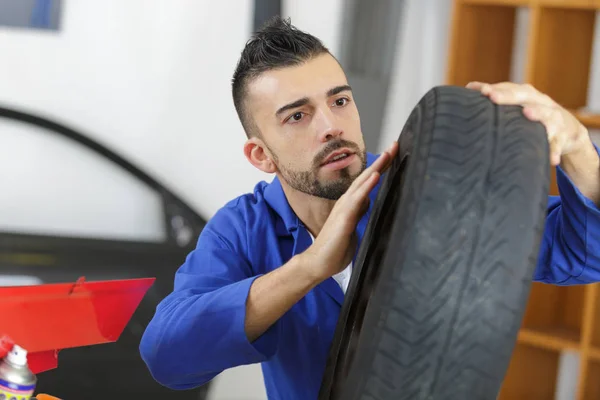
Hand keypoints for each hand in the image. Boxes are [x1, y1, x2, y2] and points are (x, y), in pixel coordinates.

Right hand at [302, 141, 398, 280]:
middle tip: (395, 145)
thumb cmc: (334, 248)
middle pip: (366, 177)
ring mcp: (345, 209)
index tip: (393, 154)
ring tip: (387, 154)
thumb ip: (359, 213)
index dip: (381, 168)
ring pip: (362, 183)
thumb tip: (368, 202)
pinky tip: (375, 175)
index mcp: (351, 205)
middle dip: (381, 161)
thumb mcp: (352, 227)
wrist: (318, 263)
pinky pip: (357, 199)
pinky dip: (366, 186)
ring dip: (376, 168)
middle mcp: (347, 202)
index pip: (368, 182)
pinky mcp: (344, 218)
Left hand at [466, 81, 591, 165]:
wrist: (569, 129)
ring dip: (536, 113)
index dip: (496, 89)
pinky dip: (554, 151)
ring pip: (546, 115)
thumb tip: (469, 87)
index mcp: (527, 95)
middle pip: (525, 96)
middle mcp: (541, 102)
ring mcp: (554, 119)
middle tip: (493, 96)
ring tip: (527, 113)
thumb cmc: (534, 114)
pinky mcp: (562, 136)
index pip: (510, 89)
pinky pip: (558, 144)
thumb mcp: (519, 104)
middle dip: (508, 96)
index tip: (482, 91)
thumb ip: (497, 96)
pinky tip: (551, 160)